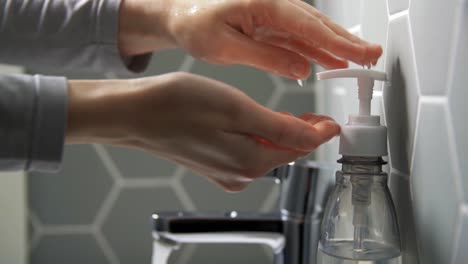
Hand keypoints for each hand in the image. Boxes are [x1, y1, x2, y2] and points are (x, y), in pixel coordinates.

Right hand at [67, 72, 338, 190]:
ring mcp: (224, 171)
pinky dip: (258, 137)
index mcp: (250, 163)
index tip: (333, 122)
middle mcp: (240, 173)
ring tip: (291, 115)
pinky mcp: (212, 164)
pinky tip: (257, 123)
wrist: (135, 114)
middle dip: (302, 133)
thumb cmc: (179, 106)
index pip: (299, 148)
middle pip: (283, 152)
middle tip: (317, 116)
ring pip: (265, 151)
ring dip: (280, 134)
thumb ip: (281, 128)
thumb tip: (316, 137)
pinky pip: (246, 151)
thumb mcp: (239, 110)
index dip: (320, 133)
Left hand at [119, 0, 382, 78]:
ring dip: (336, 47)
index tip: (361, 54)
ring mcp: (274, 15)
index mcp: (264, 4)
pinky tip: (330, 61)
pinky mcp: (271, 25)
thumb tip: (302, 68)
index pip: (308, 25)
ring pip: (312, 32)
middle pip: (318, 25)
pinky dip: (315, 50)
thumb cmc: (194, 24)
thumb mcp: (225, 46)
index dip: (338, 42)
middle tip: (373, 56)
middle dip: (347, 42)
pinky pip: (298, 38)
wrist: (180, 13)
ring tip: (360, 60)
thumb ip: (266, 57)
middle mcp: (274, 5)